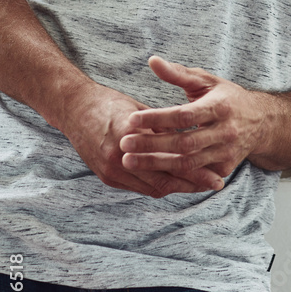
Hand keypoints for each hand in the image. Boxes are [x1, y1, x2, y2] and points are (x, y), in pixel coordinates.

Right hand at [63, 80, 224, 197]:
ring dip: (178, 187)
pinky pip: (140, 188)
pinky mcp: (107, 177)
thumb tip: (191, 140)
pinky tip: (176, 183)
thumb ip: (162, 127)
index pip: (170, 158)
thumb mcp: (140, 109)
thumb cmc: (110, 103)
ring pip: (153, 187)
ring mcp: (111, 170)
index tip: (216, 172)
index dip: (196, 169)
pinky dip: (159, 186)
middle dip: (192, 184)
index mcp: (131, 134)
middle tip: (216, 183)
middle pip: (164, 179)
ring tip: (200, 185)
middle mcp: (120, 156)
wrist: (74, 109)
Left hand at [119, 56, 270, 183]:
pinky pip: (194, 175)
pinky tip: (149, 173)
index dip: (157, 118)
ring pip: (187, 163)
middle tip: (124, 143)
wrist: (261, 123)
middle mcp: (225, 132)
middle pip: (184, 143)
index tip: (132, 119)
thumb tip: (152, 60)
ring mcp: (226, 153)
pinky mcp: (224, 169)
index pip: (184, 116)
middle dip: (151, 145)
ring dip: (156, 163)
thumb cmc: (227, 98)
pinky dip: (172, 175)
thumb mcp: (206, 81)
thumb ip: (177, 73)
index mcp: (220, 107)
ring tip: (129, 160)